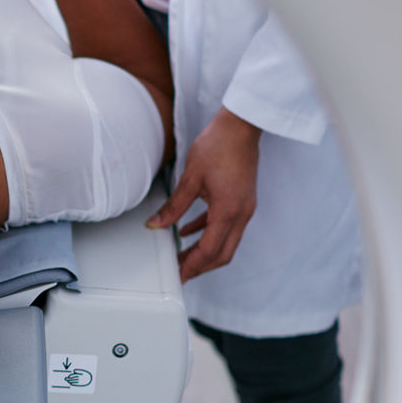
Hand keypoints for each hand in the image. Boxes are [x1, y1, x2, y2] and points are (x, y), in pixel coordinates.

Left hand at [146, 108, 261, 281]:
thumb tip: (156, 224)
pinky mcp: (242, 201)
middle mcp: (241, 214)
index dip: (192, 266)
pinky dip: (208, 233)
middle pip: (222, 254)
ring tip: (182, 257)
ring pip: (225, 243)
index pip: (210, 250)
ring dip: (204, 252)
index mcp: (228, 211)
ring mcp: (244, 209)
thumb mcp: (190, 177)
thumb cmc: (218, 145)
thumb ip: (174, 206)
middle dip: (200, 266)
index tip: (178, 276)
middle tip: (179, 272)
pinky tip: (189, 232)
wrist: (241, 127)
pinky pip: (226, 227)